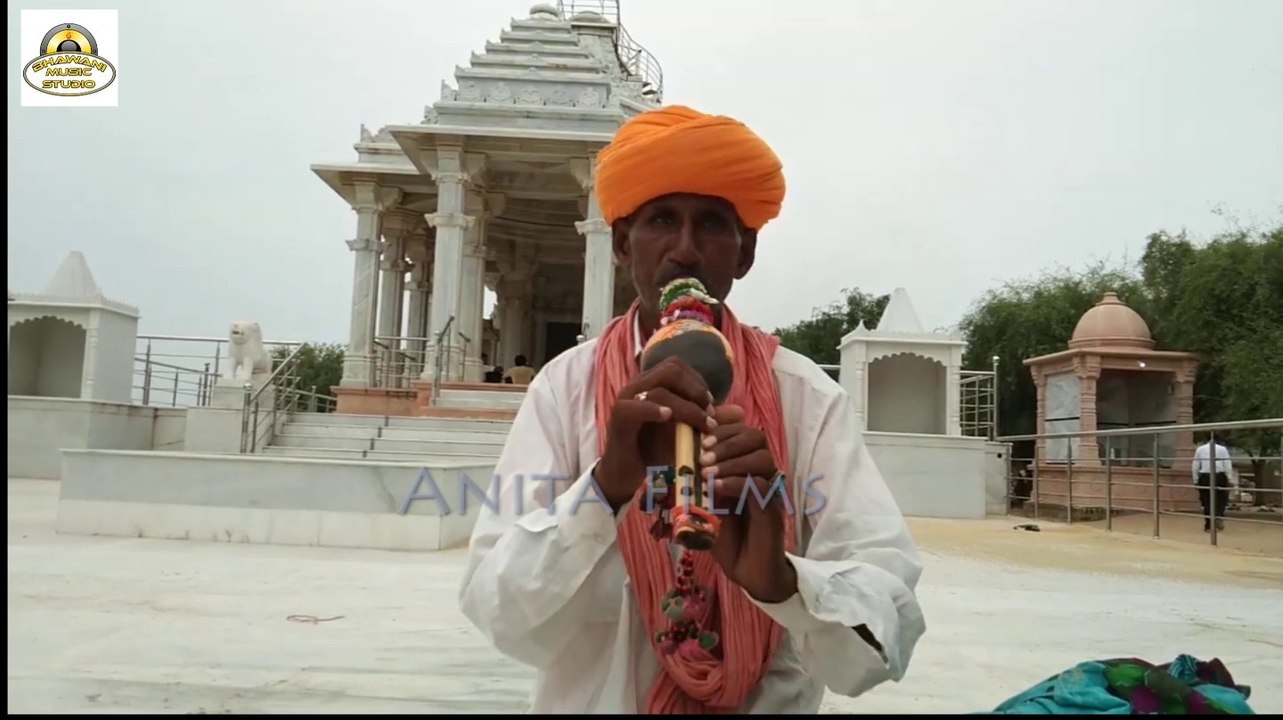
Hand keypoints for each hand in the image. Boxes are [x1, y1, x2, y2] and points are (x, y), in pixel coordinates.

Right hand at [597, 357, 716, 510]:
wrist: (624, 475)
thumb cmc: (653, 452)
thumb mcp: (685, 435)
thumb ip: (708, 421)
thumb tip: (740, 412)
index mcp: (651, 384)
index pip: (678, 366)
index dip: (698, 382)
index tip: (711, 406)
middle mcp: (637, 387)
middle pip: (670, 369)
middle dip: (695, 389)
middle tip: (708, 413)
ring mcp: (625, 401)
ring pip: (659, 388)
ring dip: (685, 406)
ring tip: (700, 424)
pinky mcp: (618, 420)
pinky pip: (634, 407)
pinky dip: (654, 410)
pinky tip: (669, 419)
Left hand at [703, 404, 796, 603]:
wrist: (746, 567)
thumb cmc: (724, 533)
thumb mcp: (704, 501)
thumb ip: (696, 480)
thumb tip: (672, 457)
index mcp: (745, 466)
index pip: (741, 431)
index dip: (722, 428)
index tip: (698, 436)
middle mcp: (760, 473)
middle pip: (755, 437)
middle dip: (726, 440)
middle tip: (702, 452)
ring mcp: (768, 489)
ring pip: (761, 457)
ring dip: (731, 459)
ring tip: (707, 472)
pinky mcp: (772, 507)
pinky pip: (759, 484)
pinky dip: (735, 482)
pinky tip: (715, 487)